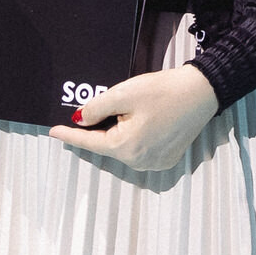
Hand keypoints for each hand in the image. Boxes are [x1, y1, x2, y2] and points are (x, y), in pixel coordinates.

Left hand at [48, 63, 217, 175]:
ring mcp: (155, 163)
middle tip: (94, 111)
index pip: (89, 142)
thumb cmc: (165, 91)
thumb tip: (79, 119)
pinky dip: (134, 139)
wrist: (202, 92)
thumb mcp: (124, 93)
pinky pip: (140, 151)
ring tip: (128, 112)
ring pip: (124, 149)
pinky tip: (142, 121)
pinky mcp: (166, 159)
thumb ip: (96, 108)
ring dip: (117, 134)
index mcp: (126, 147)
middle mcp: (140, 162)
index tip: (53, 132)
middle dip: (98, 130)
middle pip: (107, 146)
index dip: (69, 135)